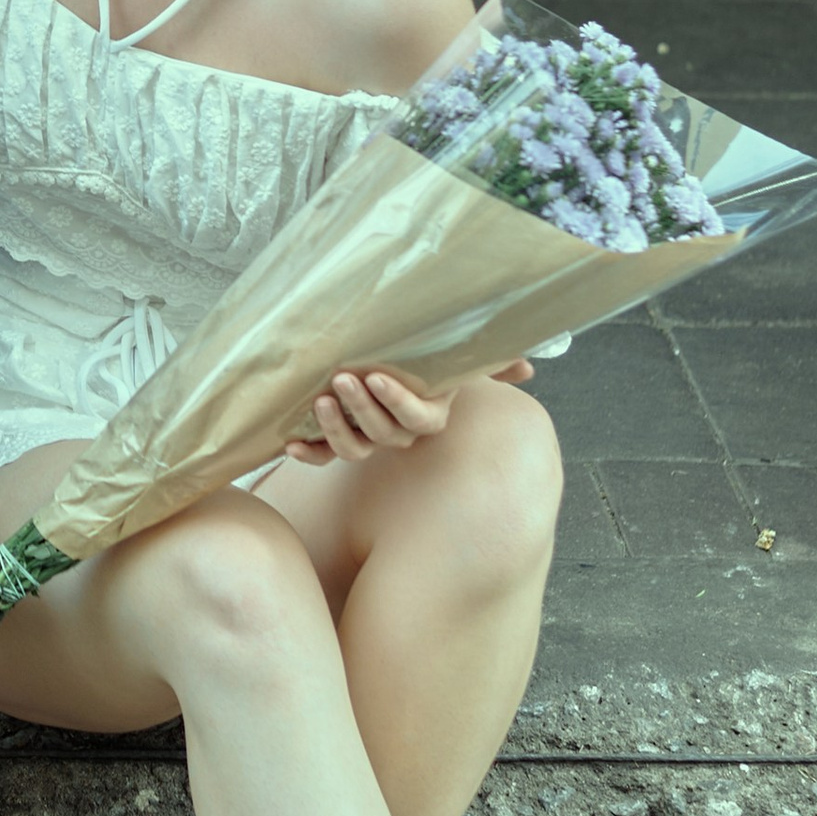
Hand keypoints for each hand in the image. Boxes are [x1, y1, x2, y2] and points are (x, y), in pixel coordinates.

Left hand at [283, 359, 532, 466]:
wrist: (389, 366)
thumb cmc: (427, 362)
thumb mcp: (457, 358)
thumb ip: (489, 362)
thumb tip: (526, 367)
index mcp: (428, 415)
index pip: (418, 418)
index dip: (398, 402)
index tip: (379, 376)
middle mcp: (398, 433)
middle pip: (382, 433)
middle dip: (362, 408)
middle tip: (343, 378)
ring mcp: (366, 439)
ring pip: (353, 448)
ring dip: (335, 429)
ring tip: (322, 400)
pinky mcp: (336, 440)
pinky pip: (323, 457)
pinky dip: (308, 454)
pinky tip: (290, 445)